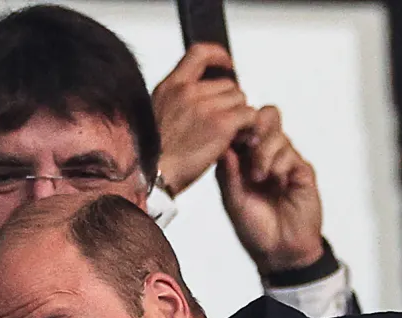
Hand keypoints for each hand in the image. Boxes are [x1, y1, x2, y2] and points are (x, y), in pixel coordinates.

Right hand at [152, 43, 257, 196]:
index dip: (218, 55)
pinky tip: (240, 140)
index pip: (199, 53)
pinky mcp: (222, 123)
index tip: (227, 64)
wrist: (153, 180)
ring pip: (241, 99)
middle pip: (227, 84)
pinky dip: (249, 128)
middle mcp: (187, 91)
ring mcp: (205, 106)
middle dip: (231, 103)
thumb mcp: (154, 119)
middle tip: (227, 124)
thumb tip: (198, 100)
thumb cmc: (153, 160)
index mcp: (169, 88)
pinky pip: (249, 115)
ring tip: (230, 136)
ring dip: (240, 117)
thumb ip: (176, 103)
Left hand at [217, 105, 324, 274]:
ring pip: (278, 135)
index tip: (231, 137)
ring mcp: (284, 161)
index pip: (242, 127)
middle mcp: (264, 155)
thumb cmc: (254, 228)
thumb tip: (223, 147)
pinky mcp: (301, 170)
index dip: (237, 125)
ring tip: (259, 177)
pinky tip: (277, 184)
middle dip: (257, 126)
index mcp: (243, 159)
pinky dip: (280, 165)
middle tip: (249, 144)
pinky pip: (291, 154)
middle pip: (266, 117)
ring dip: (265, 152)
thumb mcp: (233, 201)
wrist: (280, 250)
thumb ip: (228, 174)